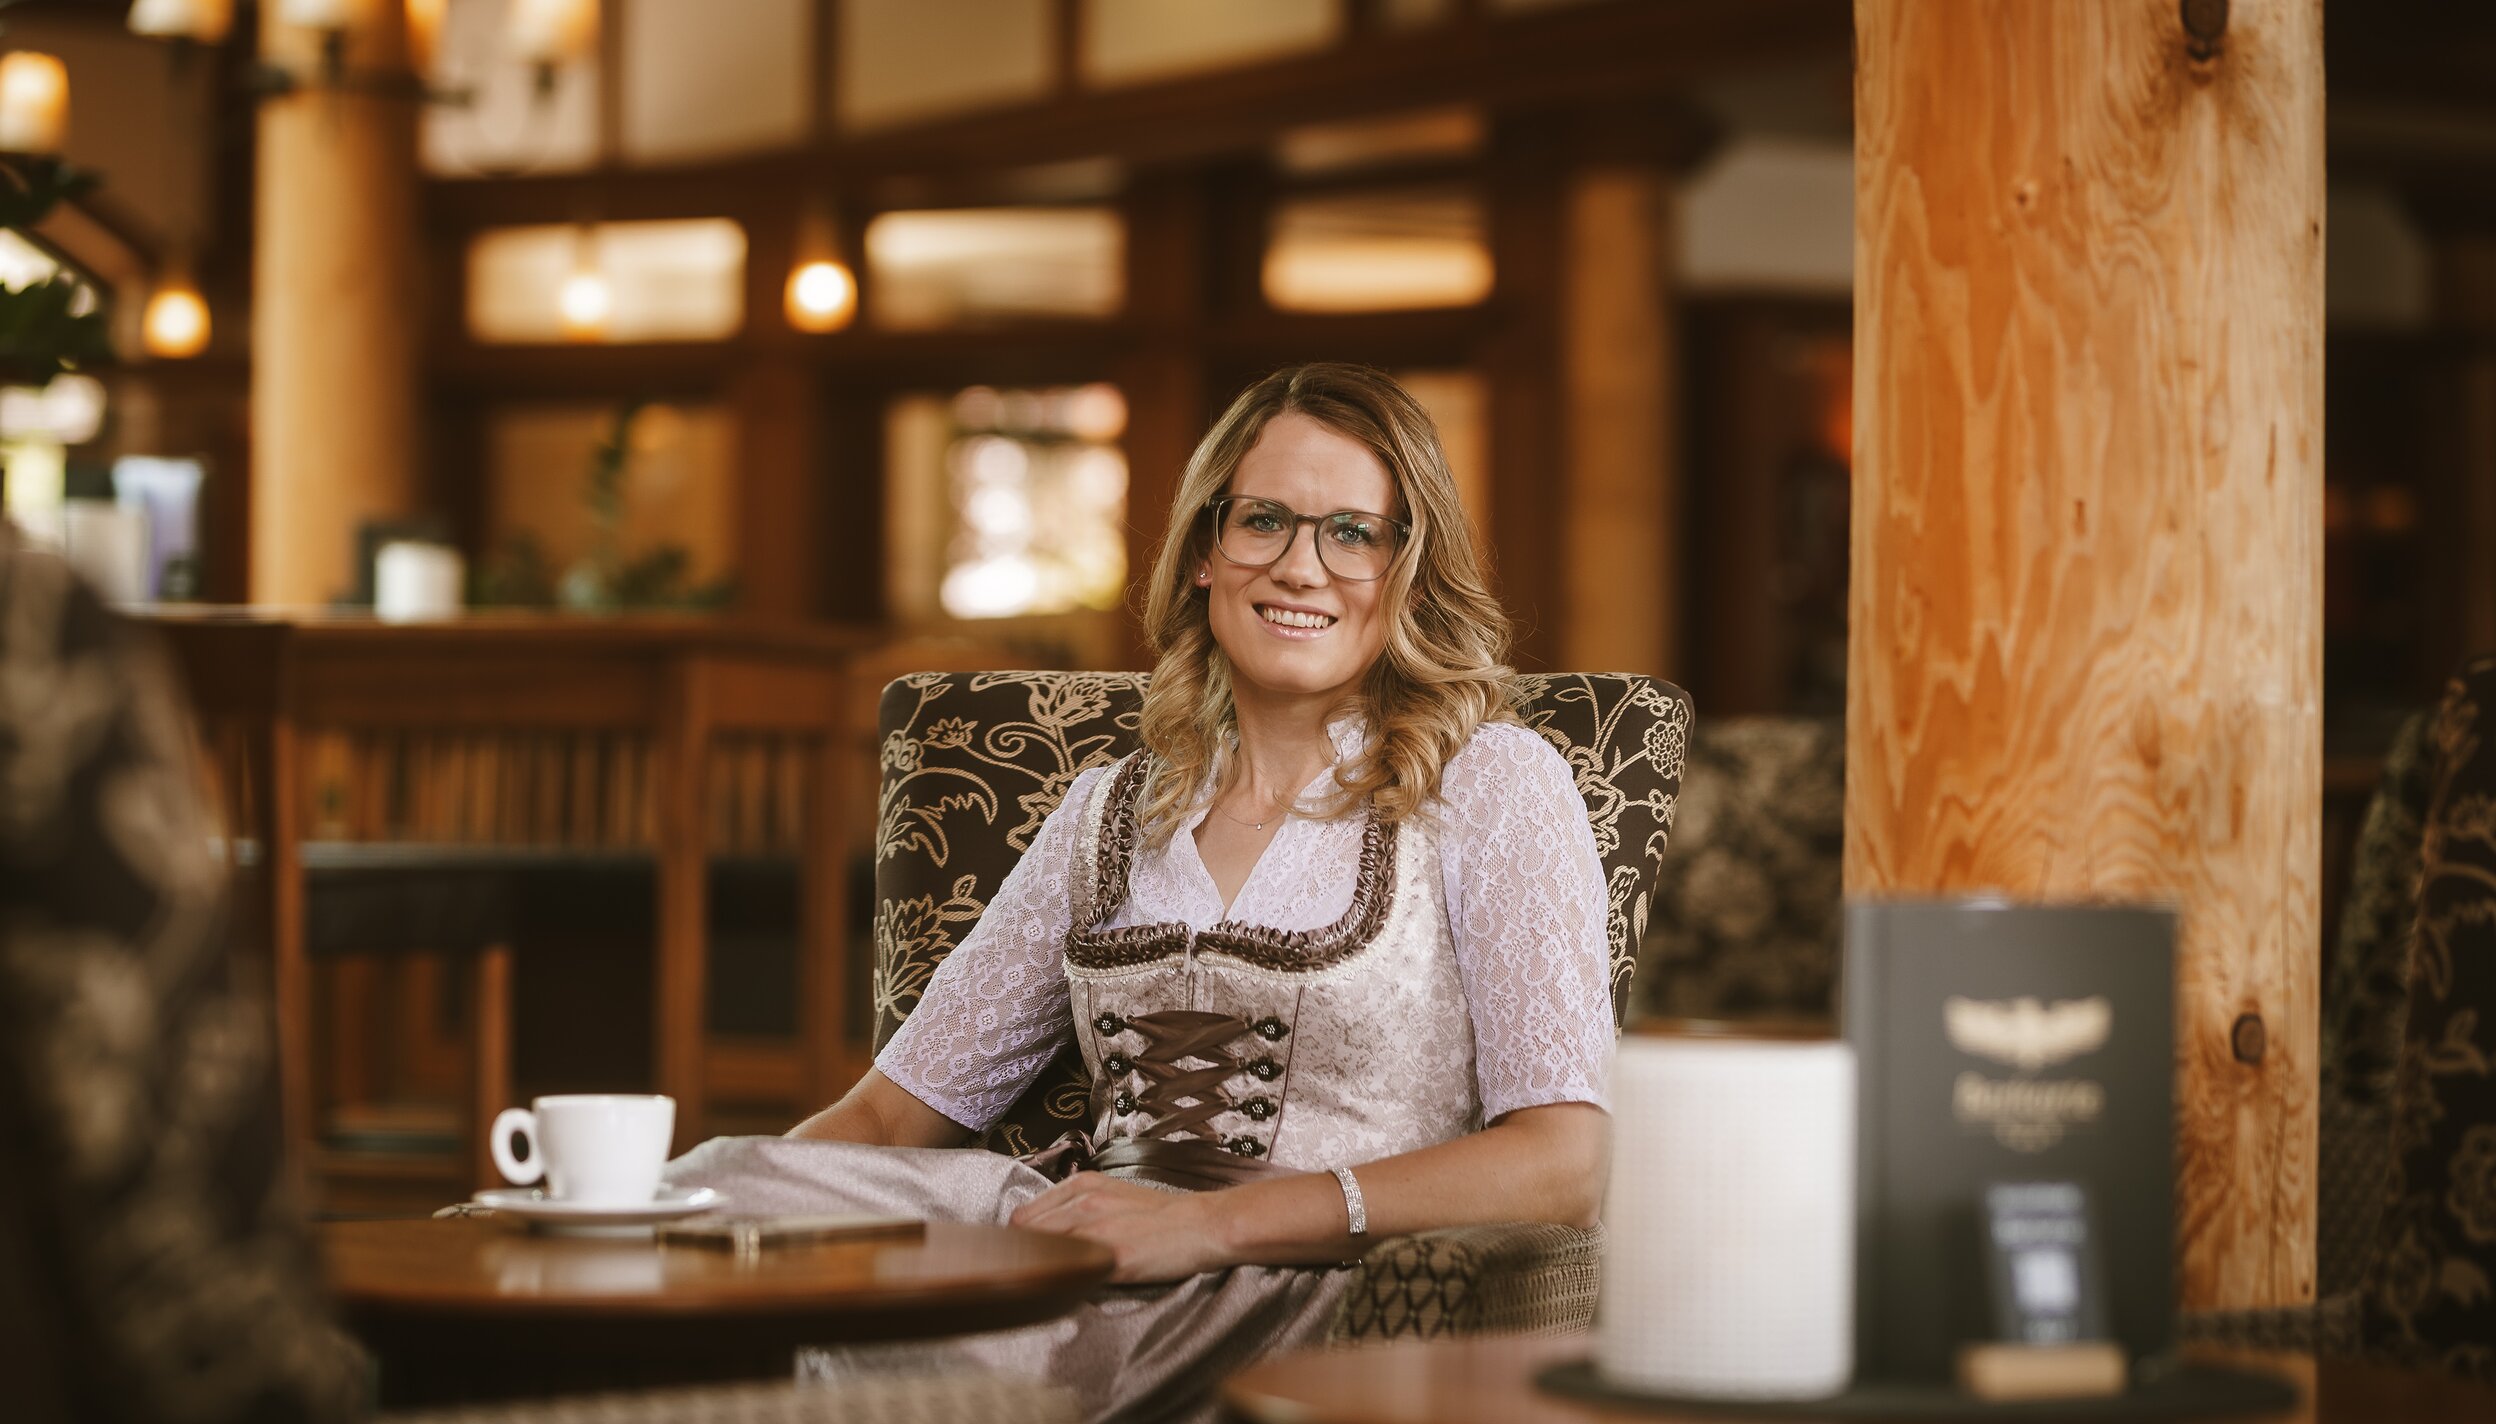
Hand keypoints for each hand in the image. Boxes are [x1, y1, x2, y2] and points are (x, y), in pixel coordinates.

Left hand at [1009, 1172, 1230, 1283]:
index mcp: (1082, 1185)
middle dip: (1025, 1256)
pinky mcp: (1111, 1255)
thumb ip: (1078, 1208)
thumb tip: (1047, 1232)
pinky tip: (1066, 1289)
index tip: (1027, 1257)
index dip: (1022, 1241)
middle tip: (1035, 1274)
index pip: (1024, 1216)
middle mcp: (1083, 1201)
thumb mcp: (1113, 1196)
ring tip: (1047, 1284)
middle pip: (1025, 1234)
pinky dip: (1061, 1281)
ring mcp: (1096, 1228)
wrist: (1201, 1224)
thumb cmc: (1161, 1217)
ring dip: (1039, 1269)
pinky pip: (1070, 1270)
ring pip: (1042, 1251)